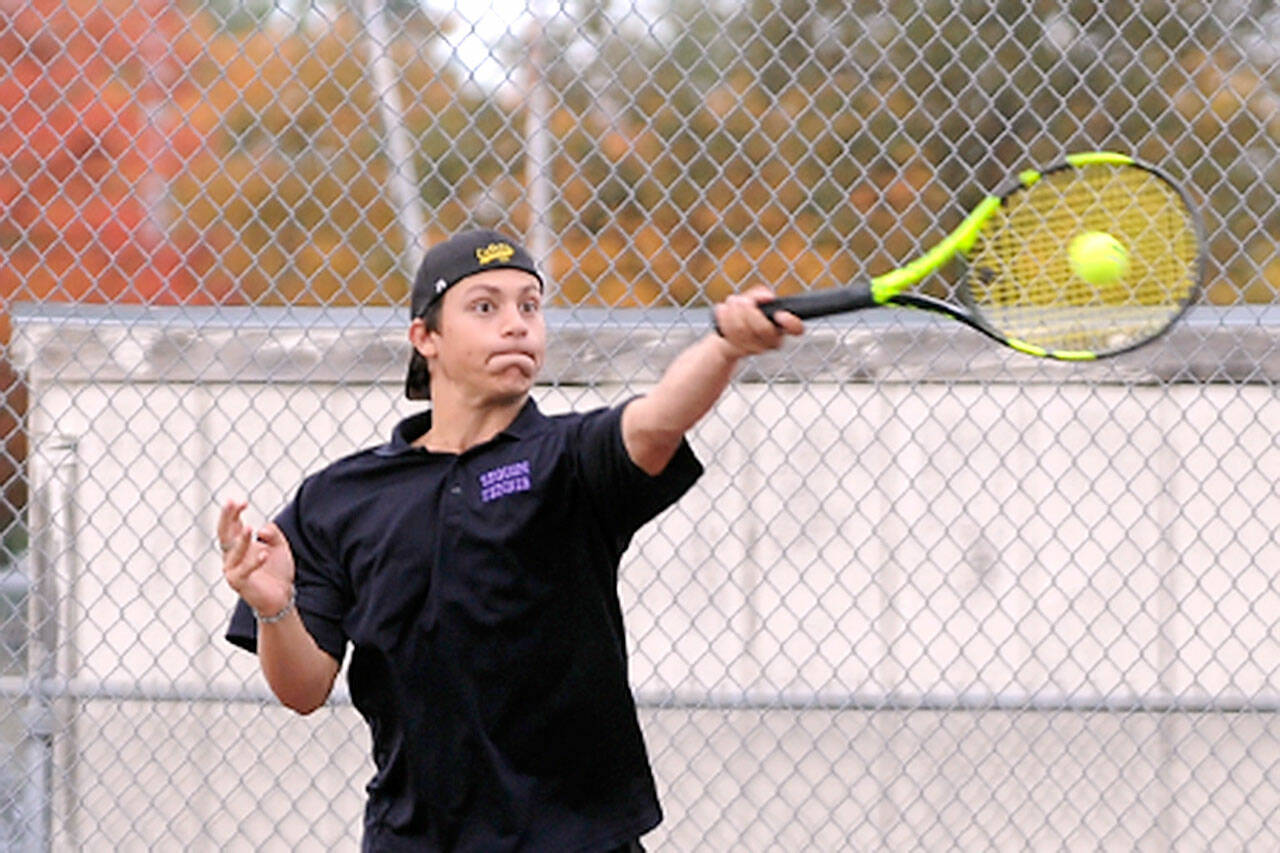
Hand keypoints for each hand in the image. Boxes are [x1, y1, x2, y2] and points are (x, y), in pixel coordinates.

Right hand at [218, 499, 294, 616]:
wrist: (281, 597)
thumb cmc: (277, 570)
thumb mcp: (280, 546)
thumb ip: (273, 534)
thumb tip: (262, 530)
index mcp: (239, 545)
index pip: (232, 525)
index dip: (234, 512)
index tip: (242, 502)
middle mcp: (232, 556)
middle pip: (225, 534)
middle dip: (227, 518)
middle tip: (230, 503)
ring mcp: (233, 570)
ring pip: (233, 552)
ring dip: (242, 540)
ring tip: (250, 528)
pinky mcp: (240, 583)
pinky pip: (244, 571)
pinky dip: (253, 562)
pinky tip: (264, 553)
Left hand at [712, 285, 803, 357]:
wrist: (727, 337)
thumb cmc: (746, 314)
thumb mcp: (755, 300)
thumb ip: (761, 295)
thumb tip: (767, 297)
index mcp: (782, 327)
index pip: (796, 328)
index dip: (790, 322)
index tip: (779, 314)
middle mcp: (772, 341)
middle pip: (763, 329)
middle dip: (750, 311)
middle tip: (743, 300)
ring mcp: (755, 348)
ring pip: (744, 330)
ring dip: (735, 312)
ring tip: (732, 301)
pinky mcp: (738, 350)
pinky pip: (731, 334)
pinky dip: (724, 318)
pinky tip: (722, 309)